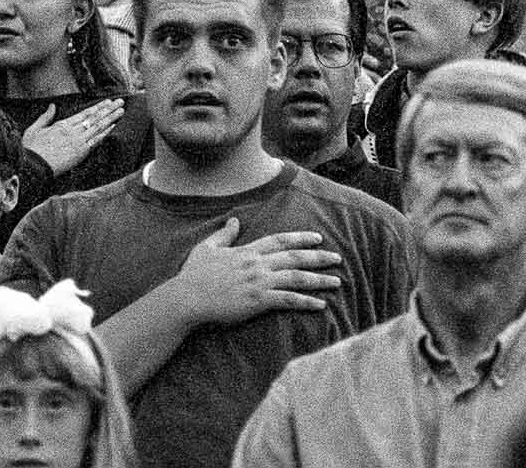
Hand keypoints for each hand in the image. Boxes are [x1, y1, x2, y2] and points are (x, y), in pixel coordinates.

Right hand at [23, 99, 124, 174]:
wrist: (33, 166)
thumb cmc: (31, 149)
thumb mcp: (34, 130)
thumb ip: (45, 117)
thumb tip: (53, 106)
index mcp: (61, 124)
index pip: (84, 113)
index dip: (97, 107)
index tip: (107, 102)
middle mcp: (72, 130)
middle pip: (94, 117)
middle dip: (108, 109)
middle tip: (120, 102)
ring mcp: (78, 141)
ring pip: (98, 127)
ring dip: (111, 118)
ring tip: (121, 111)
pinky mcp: (81, 152)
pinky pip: (96, 140)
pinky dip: (105, 132)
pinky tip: (113, 126)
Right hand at [167, 218, 341, 325]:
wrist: (187, 298)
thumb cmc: (194, 275)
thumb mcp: (207, 247)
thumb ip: (224, 234)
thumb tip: (235, 220)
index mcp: (247, 251)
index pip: (280, 240)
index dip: (301, 238)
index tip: (317, 238)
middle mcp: (257, 263)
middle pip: (295, 257)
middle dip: (319, 257)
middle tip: (338, 259)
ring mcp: (259, 281)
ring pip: (297, 277)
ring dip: (319, 279)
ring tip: (337, 282)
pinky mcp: (258, 300)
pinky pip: (289, 300)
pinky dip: (307, 302)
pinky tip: (321, 305)